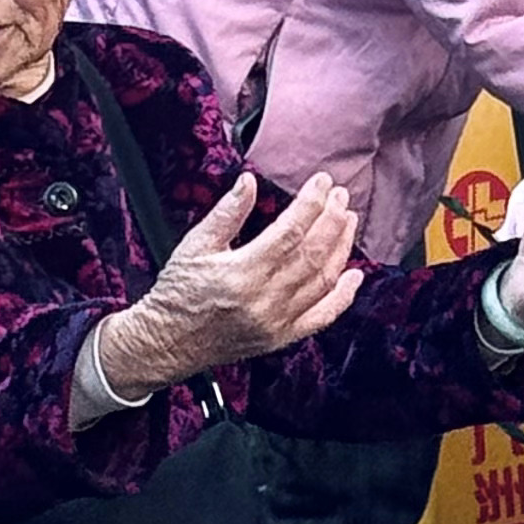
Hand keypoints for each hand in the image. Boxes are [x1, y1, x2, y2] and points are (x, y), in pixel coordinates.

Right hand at [98, 169, 360, 395]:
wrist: (168, 342)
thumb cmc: (178, 292)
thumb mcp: (195, 244)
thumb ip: (226, 213)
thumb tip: (248, 181)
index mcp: (242, 272)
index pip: (290, 230)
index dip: (311, 203)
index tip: (322, 183)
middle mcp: (264, 299)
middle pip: (313, 252)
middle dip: (332, 219)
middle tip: (340, 196)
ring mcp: (276, 321)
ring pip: (322, 280)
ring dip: (341, 248)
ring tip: (348, 221)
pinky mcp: (281, 338)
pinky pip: (322, 317)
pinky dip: (343, 296)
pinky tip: (355, 275)